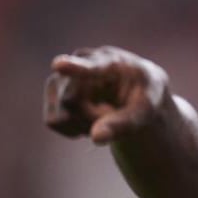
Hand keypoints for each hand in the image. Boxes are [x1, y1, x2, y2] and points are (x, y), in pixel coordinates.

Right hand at [44, 46, 168, 144]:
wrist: (136, 91)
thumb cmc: (143, 96)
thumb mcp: (144, 111)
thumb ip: (123, 124)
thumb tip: (96, 137)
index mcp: (112, 61)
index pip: (93, 65)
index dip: (74, 67)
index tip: (59, 65)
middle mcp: (82, 60)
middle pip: (72, 102)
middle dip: (92, 117)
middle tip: (113, 113)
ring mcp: (65, 73)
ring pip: (61, 115)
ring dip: (83, 124)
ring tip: (102, 114)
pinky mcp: (53, 90)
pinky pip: (53, 121)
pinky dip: (71, 128)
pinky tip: (88, 119)